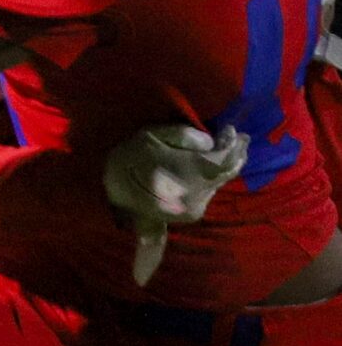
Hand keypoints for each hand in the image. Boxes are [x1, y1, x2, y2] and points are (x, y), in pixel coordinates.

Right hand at [104, 123, 247, 284]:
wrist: (107, 194)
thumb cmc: (128, 158)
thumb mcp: (152, 136)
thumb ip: (185, 135)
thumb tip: (210, 141)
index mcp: (193, 171)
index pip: (227, 157)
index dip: (234, 142)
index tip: (233, 130)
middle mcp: (200, 191)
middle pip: (229, 171)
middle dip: (234, 153)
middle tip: (237, 138)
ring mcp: (196, 206)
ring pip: (220, 183)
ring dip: (224, 167)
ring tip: (223, 151)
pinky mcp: (191, 215)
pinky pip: (209, 193)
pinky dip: (212, 180)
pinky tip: (207, 171)